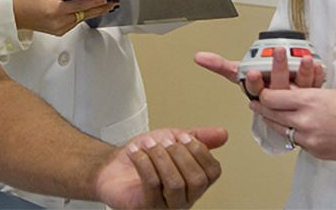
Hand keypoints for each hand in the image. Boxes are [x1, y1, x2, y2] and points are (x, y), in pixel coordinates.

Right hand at [12, 0, 116, 35]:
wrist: (16, 15)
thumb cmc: (27, 1)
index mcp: (55, 10)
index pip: (81, 5)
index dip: (96, 1)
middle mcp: (58, 22)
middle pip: (85, 14)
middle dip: (100, 8)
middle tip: (112, 3)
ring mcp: (59, 28)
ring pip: (81, 18)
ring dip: (92, 12)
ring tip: (105, 5)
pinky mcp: (59, 31)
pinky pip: (75, 22)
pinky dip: (82, 15)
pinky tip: (89, 11)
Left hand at [95, 127, 226, 208]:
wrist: (112, 169)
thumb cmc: (143, 158)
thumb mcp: (172, 140)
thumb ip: (198, 137)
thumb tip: (222, 133)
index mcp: (194, 184)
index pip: (213, 172)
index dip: (200, 151)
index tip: (183, 137)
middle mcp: (184, 199)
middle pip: (196, 179)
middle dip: (179, 154)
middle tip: (163, 141)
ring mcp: (166, 206)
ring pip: (175, 183)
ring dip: (160, 157)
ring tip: (148, 145)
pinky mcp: (146, 207)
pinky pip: (152, 184)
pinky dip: (144, 162)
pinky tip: (137, 153)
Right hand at [195, 47, 323, 99]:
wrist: (286, 106)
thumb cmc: (263, 86)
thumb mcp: (240, 75)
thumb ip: (221, 65)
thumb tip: (199, 57)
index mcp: (260, 93)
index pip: (255, 90)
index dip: (254, 82)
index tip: (253, 73)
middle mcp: (277, 96)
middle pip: (277, 85)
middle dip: (277, 68)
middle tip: (277, 52)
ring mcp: (295, 97)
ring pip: (299, 87)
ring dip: (302, 72)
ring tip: (303, 58)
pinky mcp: (311, 97)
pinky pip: (315, 87)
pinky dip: (317, 75)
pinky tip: (316, 65)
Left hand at [252, 87, 335, 164]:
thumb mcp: (328, 93)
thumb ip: (305, 96)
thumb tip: (287, 95)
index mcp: (309, 101)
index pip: (271, 98)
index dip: (263, 95)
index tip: (260, 93)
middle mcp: (306, 121)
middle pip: (271, 115)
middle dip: (262, 109)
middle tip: (256, 104)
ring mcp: (311, 139)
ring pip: (283, 131)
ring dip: (277, 123)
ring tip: (272, 116)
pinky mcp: (317, 152)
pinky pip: (299, 143)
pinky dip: (296, 136)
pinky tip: (298, 129)